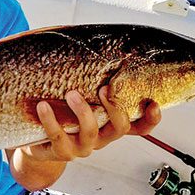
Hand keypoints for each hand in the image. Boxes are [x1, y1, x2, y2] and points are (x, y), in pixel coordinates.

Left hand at [22, 87, 160, 162]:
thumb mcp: (82, 100)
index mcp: (110, 125)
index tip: (153, 104)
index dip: (151, 119)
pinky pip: (58, 136)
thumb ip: (91, 81)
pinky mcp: (61, 151)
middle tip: (104, 89)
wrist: (40, 146)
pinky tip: (43, 106)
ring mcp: (83, 146)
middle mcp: (101, 138)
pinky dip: (51, 120)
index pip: (140, 126)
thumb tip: (90, 43)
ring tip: (71, 94)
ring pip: (90, 132)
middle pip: (120, 127)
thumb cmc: (64, 117)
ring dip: (83, 111)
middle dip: (115, 107)